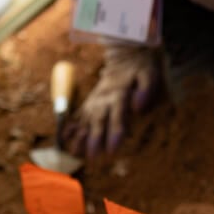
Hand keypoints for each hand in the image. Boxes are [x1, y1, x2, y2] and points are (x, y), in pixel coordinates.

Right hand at [65, 42, 158, 158]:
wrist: (124, 55)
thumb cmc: (139, 68)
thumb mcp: (148, 75)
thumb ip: (145, 90)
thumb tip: (137, 107)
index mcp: (119, 95)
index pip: (117, 117)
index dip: (114, 133)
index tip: (111, 150)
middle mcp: (103, 99)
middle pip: (98, 122)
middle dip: (94, 140)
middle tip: (92, 158)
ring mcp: (94, 100)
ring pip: (85, 120)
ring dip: (80, 137)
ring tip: (74, 153)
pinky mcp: (90, 101)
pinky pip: (78, 114)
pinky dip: (72, 125)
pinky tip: (65, 138)